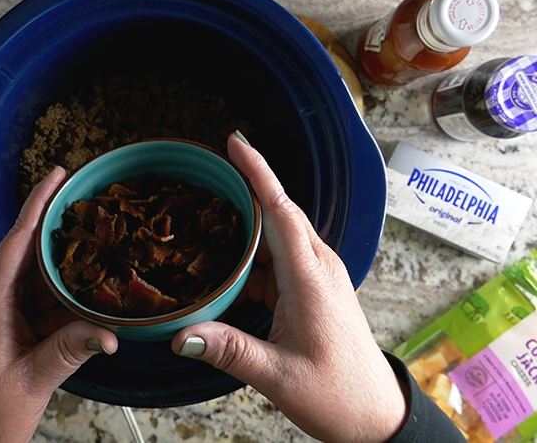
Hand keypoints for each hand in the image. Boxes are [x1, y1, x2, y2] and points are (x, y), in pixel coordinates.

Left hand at [0, 167, 118, 442]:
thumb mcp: (33, 380)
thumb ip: (71, 349)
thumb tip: (110, 332)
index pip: (17, 242)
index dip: (38, 204)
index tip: (58, 174)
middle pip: (29, 256)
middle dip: (65, 244)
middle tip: (99, 221)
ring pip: (32, 279)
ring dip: (63, 277)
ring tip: (101, 263)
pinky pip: (27, 297)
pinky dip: (53, 298)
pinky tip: (81, 295)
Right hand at [172, 133, 406, 442]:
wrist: (375, 415)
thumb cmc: (338, 395)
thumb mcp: (278, 376)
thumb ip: (229, 351)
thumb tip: (182, 335)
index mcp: (310, 278)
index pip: (281, 211)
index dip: (258, 173)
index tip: (235, 142)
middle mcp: (317, 267)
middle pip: (276, 214)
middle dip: (241, 190)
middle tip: (201, 176)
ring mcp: (316, 277)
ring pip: (273, 237)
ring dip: (241, 229)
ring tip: (201, 221)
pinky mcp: (310, 289)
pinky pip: (274, 260)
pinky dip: (248, 259)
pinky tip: (223, 270)